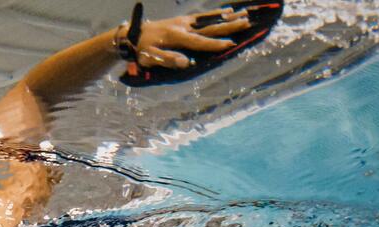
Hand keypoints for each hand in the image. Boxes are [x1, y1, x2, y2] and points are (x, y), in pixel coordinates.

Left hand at [118, 8, 254, 70]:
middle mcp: (182, 26)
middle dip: (229, 26)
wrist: (132, 34)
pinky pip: (203, 16)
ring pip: (209, 19)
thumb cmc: (141, 50)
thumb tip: (186, 63)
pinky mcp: (184, 20)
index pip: (198, 41)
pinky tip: (229, 11)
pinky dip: (217, 14)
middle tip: (246, 23)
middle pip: (209, 26)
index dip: (213, 44)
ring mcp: (184, 21)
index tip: (229, 44)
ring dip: (227, 17)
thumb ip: (167, 60)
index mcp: (175, 36)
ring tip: (244, 15)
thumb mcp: (149, 59)